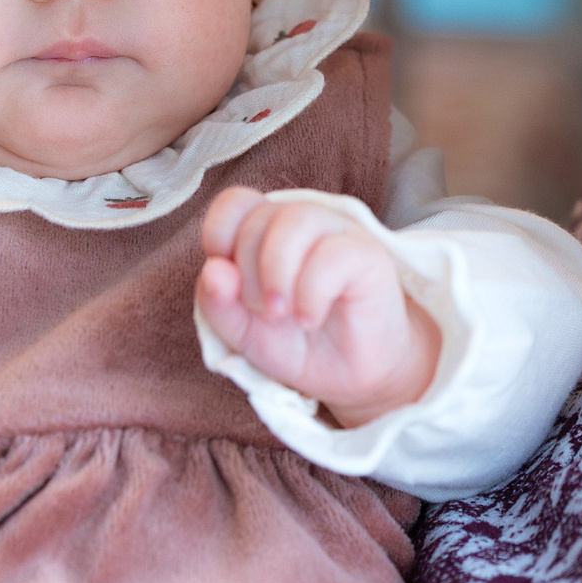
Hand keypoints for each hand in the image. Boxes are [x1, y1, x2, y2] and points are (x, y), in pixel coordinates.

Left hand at [197, 187, 439, 426]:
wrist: (350, 380)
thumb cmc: (298, 345)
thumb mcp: (242, 332)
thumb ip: (217, 303)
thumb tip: (213, 270)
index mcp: (267, 231)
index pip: (235, 202)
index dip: (221, 235)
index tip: (230, 282)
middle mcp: (303, 223)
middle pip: (261, 217)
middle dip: (250, 273)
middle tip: (266, 313)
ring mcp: (338, 233)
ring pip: (297, 221)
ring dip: (277, 274)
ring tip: (282, 314)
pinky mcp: (368, 256)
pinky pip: (332, 254)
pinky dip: (310, 292)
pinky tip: (310, 318)